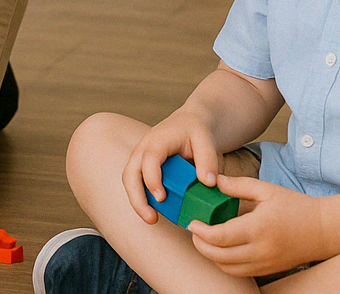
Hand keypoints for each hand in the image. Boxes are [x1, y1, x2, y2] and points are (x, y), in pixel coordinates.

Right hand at [121, 109, 220, 223]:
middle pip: (130, 173)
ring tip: (152, 219)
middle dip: (137, 197)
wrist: (192, 121)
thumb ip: (208, 159)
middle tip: (151, 218)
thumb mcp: (206, 139)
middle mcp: (144, 148)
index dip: (152, 178)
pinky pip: (138, 184)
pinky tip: (157, 212)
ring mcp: (141, 158)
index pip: (149, 158)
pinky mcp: (144, 168)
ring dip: (138, 201)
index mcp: (158, 139)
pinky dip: (144, 199)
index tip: (161, 197)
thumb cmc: (197, 129)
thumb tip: (209, 183)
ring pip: (130, 181)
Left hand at [186, 173, 326, 276]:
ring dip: (211, 256)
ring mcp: (265, 263)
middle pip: (219, 256)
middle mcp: (261, 250)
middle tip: (194, 230)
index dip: (201, 232)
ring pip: (227, 268)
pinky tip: (222, 248)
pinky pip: (240, 272)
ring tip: (205, 239)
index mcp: (259, 227)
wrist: (324, 230)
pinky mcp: (268, 270)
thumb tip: (215, 181)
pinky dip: (225, 263)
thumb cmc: (296, 207)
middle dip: (201, 244)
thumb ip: (239, 186)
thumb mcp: (267, 190)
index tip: (192, 222)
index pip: (221, 237)